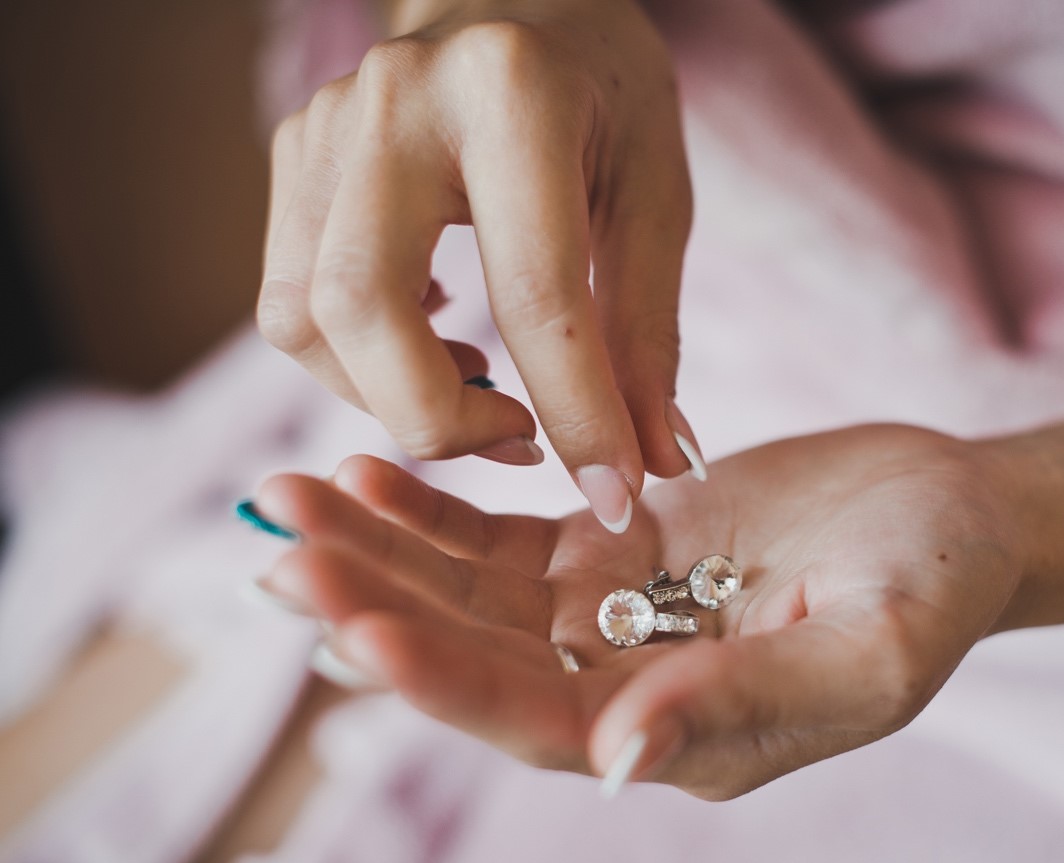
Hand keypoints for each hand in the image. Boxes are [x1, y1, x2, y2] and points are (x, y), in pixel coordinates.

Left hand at [253, 425, 1026, 799]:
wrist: (953, 512)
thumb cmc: (937, 584)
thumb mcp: (871, 649)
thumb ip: (752, 703)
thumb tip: (614, 765)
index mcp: (679, 735)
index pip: (537, 721)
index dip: (447, 682)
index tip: (359, 628)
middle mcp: (623, 689)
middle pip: (474, 659)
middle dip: (376, 607)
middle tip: (284, 549)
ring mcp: (609, 617)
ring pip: (467, 598)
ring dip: (380, 556)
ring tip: (293, 500)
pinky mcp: (608, 549)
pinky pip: (498, 540)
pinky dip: (431, 513)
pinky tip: (367, 474)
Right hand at [257, 0, 696, 530]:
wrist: (518, 0)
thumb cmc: (604, 93)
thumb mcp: (653, 196)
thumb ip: (647, 333)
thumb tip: (656, 465)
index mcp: (509, 93)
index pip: (532, 293)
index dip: (576, 414)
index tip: (615, 494)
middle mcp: (392, 101)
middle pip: (360, 309)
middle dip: (436, 419)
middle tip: (518, 442)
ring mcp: (322, 125)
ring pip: (303, 320)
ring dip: (388, 396)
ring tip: (482, 393)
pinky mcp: (290, 158)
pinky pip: (289, 304)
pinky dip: (356, 361)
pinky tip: (435, 344)